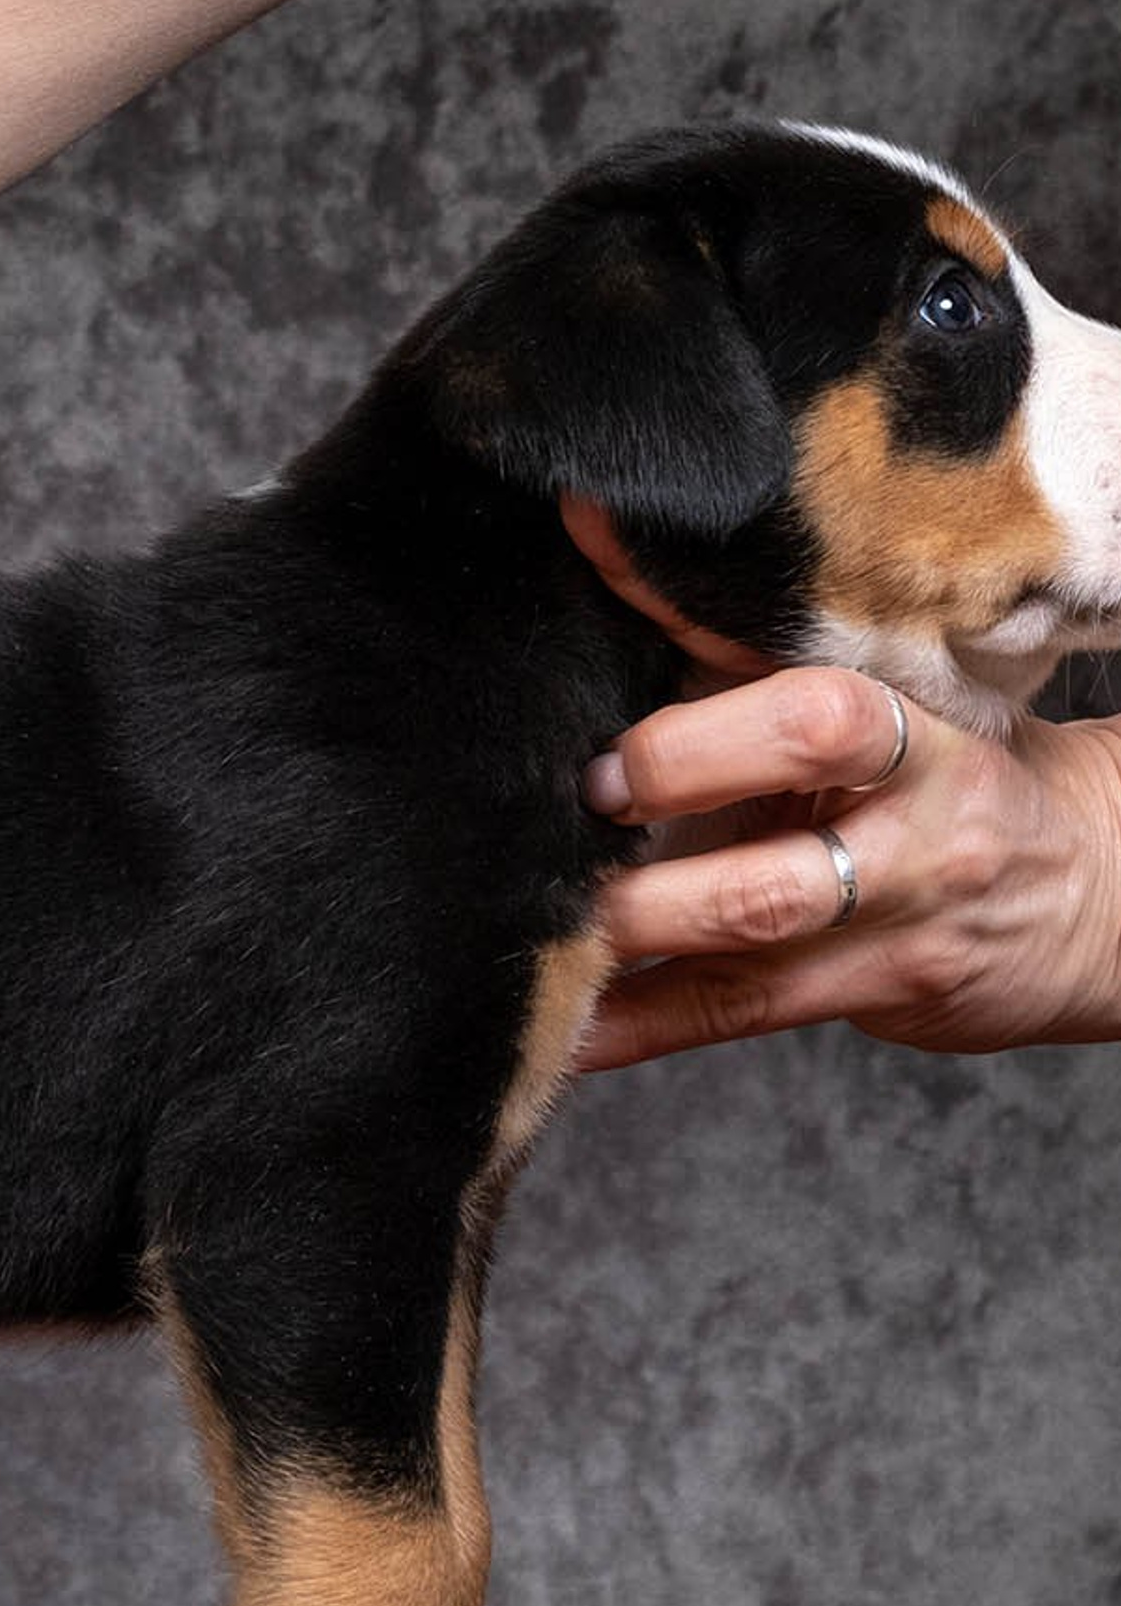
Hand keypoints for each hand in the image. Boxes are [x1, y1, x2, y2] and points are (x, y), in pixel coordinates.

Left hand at [579, 667, 1120, 1066]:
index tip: (605, 762)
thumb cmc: (947, 773)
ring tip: (540, 933)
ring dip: (629, 946)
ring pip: (748, 951)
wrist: (1096, 885)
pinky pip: (739, 1013)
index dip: (699, 745)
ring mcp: (900, 930)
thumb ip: (757, 667)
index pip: (816, 725)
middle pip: (772, 876)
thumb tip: (608, 575)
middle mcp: (917, 840)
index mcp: (915, 737)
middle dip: (646, 876)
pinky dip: (640, 1023)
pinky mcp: (877, 995)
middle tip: (558, 850)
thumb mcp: (889, 705)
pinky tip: (569, 1031)